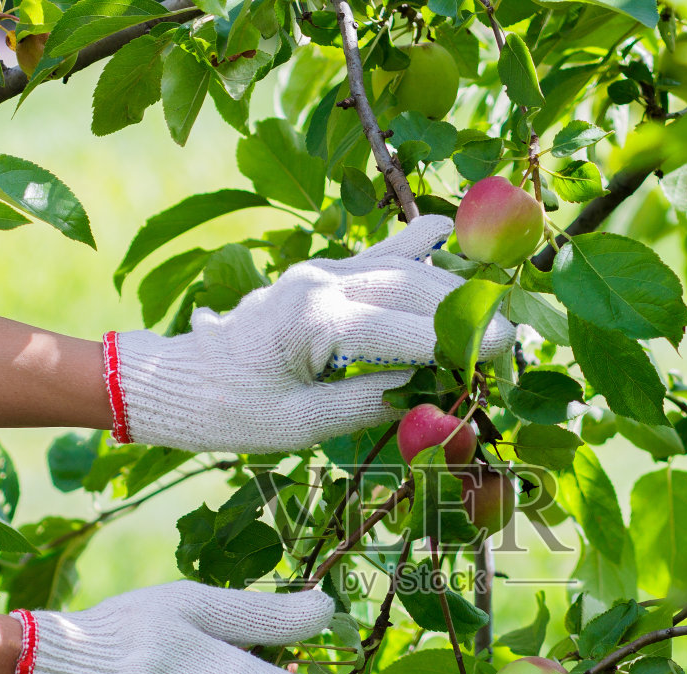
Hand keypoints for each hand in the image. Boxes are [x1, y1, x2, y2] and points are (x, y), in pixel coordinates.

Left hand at [105, 215, 513, 453]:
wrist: (175, 382)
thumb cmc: (231, 412)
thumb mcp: (303, 426)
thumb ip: (370, 403)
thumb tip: (429, 390)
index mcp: (318, 322)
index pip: (408, 328)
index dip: (461, 339)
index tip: (506, 350)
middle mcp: (323, 285)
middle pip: (413, 290)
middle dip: (465, 311)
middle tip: (512, 336)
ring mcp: (319, 274)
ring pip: (400, 268)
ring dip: (447, 282)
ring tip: (493, 296)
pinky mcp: (316, 277)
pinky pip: (375, 258)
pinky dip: (412, 250)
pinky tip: (444, 233)